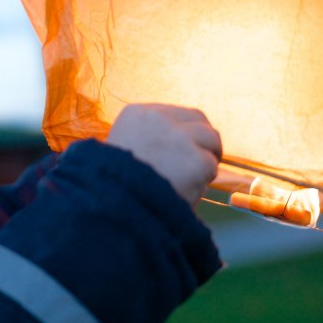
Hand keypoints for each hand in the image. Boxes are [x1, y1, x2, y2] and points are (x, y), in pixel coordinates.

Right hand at [106, 104, 221, 204]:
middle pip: (199, 120)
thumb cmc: (112, 187)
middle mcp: (158, 119)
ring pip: (211, 140)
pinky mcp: (195, 161)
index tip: (184, 150)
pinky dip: (201, 183)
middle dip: (203, 141)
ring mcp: (179, 138)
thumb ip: (149, 141)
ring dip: (205, 161)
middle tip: (198, 164)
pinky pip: (210, 168)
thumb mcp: (122, 152)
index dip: (185, 133)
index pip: (177, 114)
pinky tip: (183, 193)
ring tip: (187, 182)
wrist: (111, 208)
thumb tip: (180, 145)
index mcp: (136, 115)